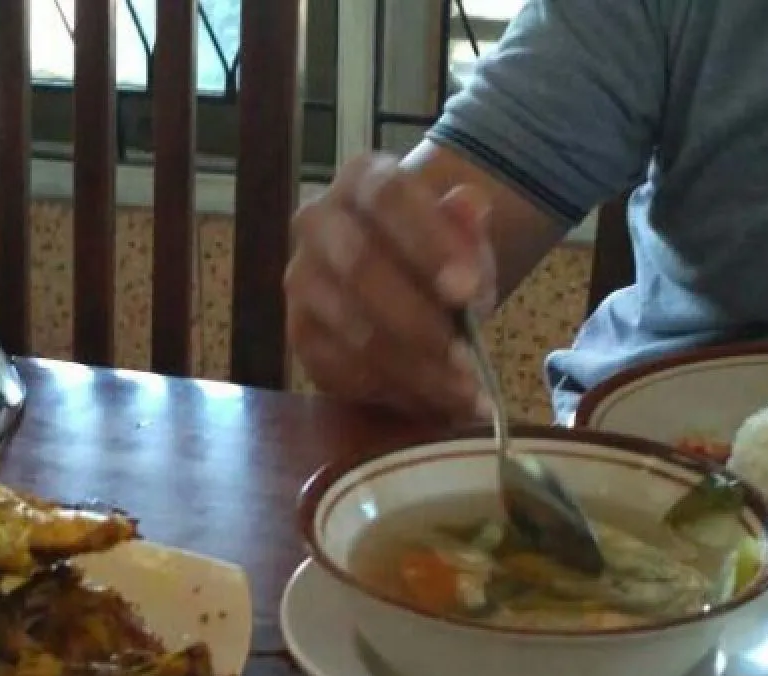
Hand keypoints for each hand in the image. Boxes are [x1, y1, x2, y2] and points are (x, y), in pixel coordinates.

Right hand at [285, 152, 497, 421]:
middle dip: (418, 320)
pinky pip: (341, 370)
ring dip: (413, 369)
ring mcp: (301, 281)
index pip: (388, 199)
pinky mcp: (299, 335)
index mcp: (362, 180)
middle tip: (467, 362)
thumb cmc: (436, 254)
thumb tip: (468, 203)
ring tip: (464, 396)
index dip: (427, 243)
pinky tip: (433, 403)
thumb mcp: (464, 238)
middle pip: (360, 267)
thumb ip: (468, 227)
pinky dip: (392, 392)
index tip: (465, 291)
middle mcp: (318, 221)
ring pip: (352, 329)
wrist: (401, 280)